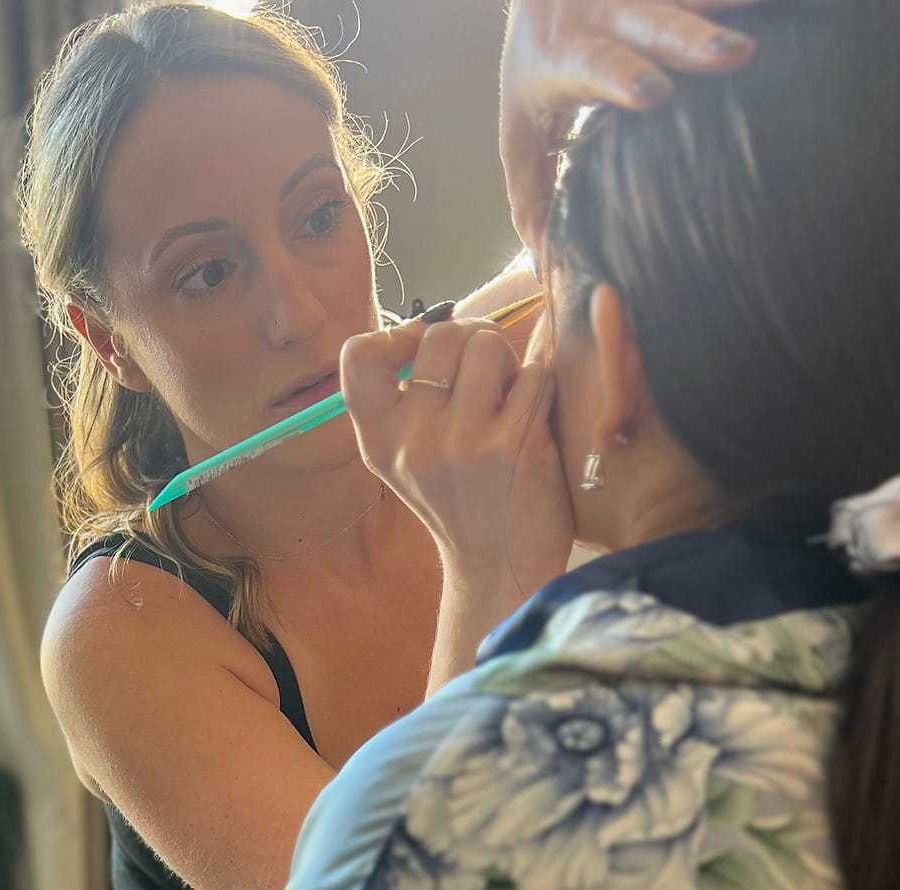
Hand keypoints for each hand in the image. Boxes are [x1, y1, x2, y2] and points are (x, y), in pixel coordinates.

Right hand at [341, 318, 573, 607]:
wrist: (500, 569)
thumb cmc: (462, 502)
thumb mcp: (409, 458)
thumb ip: (410, 398)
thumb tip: (439, 320)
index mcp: (379, 440)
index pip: (358, 356)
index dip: (396, 335)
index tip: (422, 350)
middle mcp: (412, 441)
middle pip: (442, 335)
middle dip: (474, 339)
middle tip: (488, 370)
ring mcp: (461, 443)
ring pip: (489, 345)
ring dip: (509, 360)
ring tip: (512, 395)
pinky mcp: (513, 446)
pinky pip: (534, 374)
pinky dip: (541, 384)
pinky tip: (536, 415)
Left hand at [501, 0, 763, 257]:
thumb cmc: (540, 67)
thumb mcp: (523, 127)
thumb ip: (532, 193)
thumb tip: (547, 267)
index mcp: (566, 55)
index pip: (595, 66)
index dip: (623, 77)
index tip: (654, 94)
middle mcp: (608, 14)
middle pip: (655, 22)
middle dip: (692, 38)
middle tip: (734, 54)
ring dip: (738, 5)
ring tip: (782, 13)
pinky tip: (795, 9)